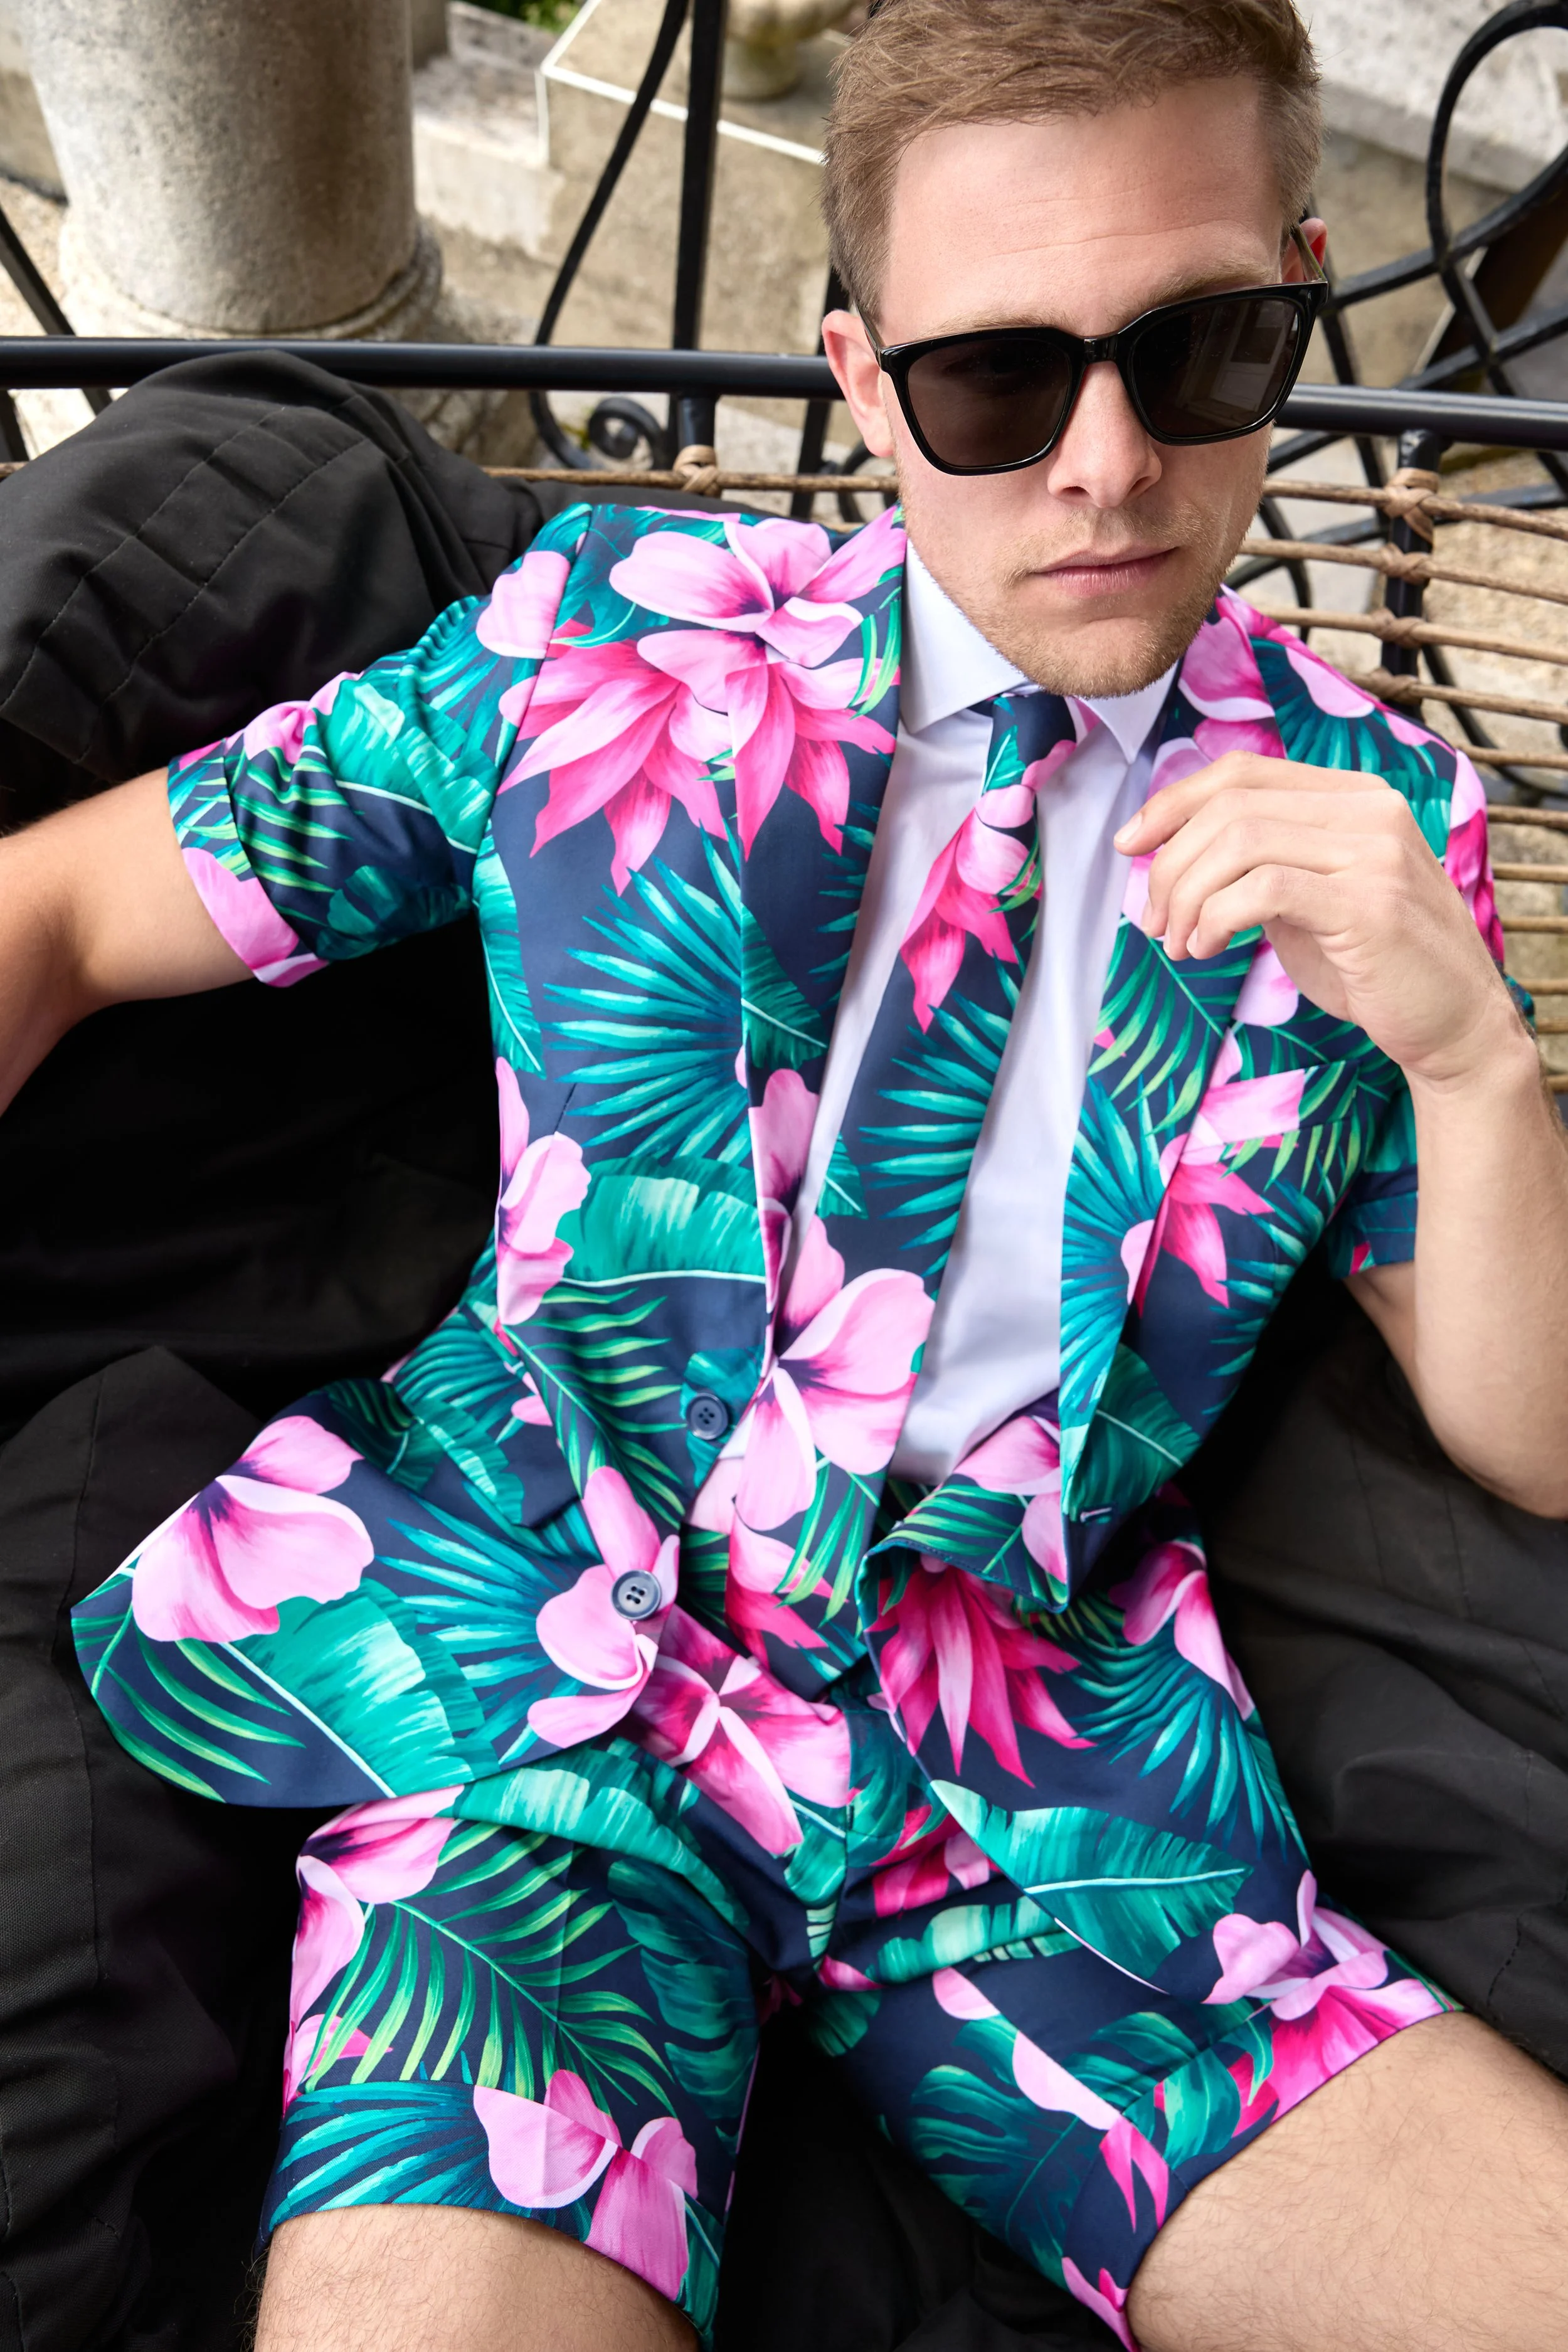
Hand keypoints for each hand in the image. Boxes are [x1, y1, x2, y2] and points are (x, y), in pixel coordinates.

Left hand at [1114, 751, 1525, 1088]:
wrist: (1454, 1024)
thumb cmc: (1374, 966)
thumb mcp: (1311, 899)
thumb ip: (1263, 864)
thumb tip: (1176, 855)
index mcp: (1354, 796)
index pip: (1242, 772)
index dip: (1172, 803)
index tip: (1129, 845)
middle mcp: (1370, 810)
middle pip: (1231, 806)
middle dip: (1171, 864)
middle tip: (1155, 922)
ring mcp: (1374, 853)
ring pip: (1240, 842)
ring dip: (1188, 897)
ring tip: (1182, 945)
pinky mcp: (1369, 905)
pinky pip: (1263, 889)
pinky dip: (1216, 918)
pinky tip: (1209, 950)